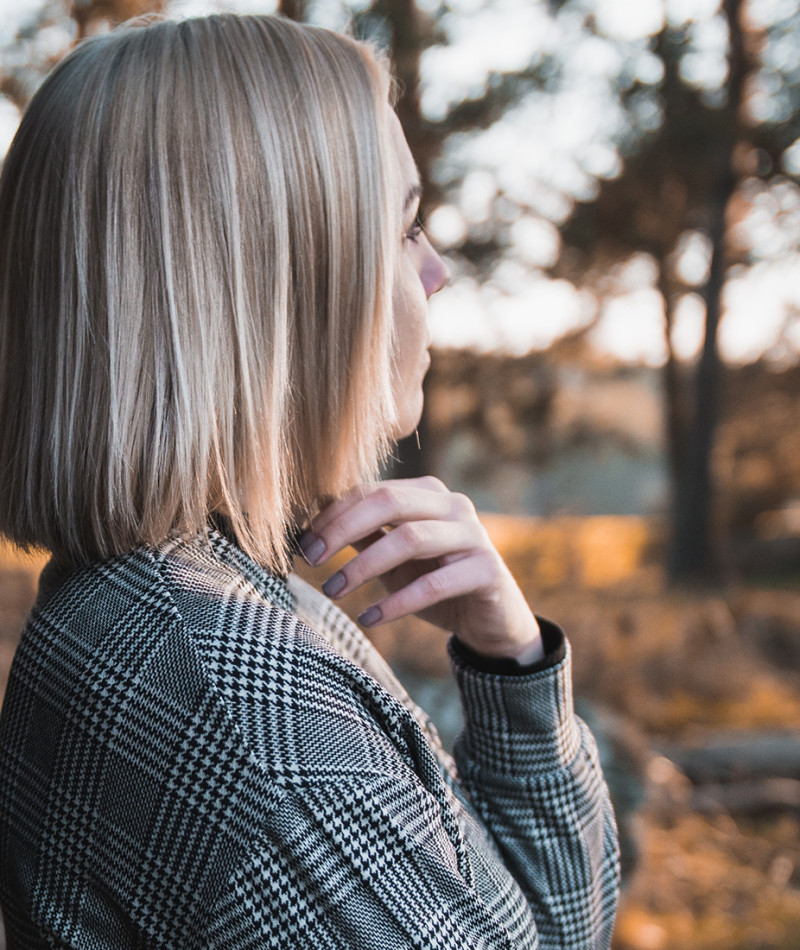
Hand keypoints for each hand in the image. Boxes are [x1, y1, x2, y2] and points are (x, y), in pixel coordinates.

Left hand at [299, 476, 543, 663]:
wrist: (491, 621)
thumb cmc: (435, 583)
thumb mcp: (392, 560)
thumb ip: (363, 538)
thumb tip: (311, 527)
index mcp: (429, 493)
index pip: (373, 491)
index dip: (335, 514)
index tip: (302, 541)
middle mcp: (454, 505)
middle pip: (390, 502)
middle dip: (344, 529)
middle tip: (312, 559)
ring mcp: (474, 535)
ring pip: (411, 539)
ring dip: (365, 566)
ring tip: (334, 592)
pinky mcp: (487, 570)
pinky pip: (435, 584)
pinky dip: (396, 602)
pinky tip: (370, 619)